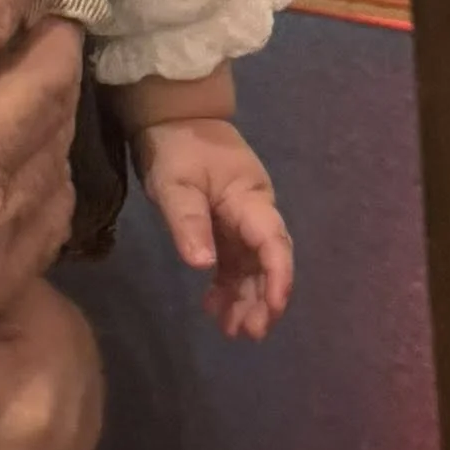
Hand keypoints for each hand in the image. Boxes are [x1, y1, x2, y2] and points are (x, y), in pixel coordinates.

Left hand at [134, 117, 292, 338]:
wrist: (171, 117)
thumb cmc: (176, 145)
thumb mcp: (174, 182)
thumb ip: (188, 221)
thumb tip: (203, 265)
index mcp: (251, 200)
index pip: (273, 243)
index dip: (278, 278)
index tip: (274, 308)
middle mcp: (253, 213)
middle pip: (267, 261)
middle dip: (263, 299)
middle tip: (249, 332)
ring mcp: (239, 220)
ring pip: (251, 266)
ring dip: (245, 297)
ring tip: (232, 330)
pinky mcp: (224, 224)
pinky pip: (233, 260)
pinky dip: (226, 284)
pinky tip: (215, 307)